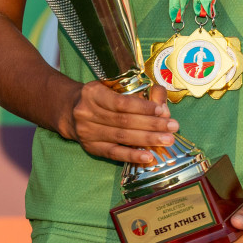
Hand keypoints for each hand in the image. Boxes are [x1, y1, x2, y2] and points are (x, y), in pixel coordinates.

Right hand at [61, 81, 177, 164]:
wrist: (70, 111)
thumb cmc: (99, 96)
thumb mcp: (112, 85)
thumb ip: (137, 91)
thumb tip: (161, 101)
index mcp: (93, 93)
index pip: (121, 103)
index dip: (143, 108)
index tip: (162, 110)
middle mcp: (87, 113)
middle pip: (124, 121)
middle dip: (152, 125)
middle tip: (173, 127)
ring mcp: (88, 132)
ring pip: (121, 137)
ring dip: (147, 139)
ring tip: (167, 139)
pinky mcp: (91, 148)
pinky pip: (114, 153)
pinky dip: (132, 155)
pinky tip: (148, 156)